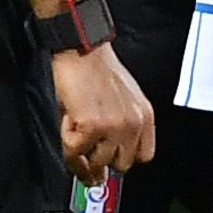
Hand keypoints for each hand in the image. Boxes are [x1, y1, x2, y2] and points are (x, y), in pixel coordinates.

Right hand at [53, 45, 155, 181]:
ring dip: (83, 149)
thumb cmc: (98, 68)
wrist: (82, 49)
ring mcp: (114, 127)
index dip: (122, 156)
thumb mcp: (124, 98)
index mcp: (145, 116)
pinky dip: (67, 141)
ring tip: (76, 123)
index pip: (143, 156)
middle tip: (86, 141)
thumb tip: (106, 159)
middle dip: (102, 156)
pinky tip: (68, 121)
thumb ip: (122, 127)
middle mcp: (134, 123)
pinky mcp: (92, 127)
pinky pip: (75, 152)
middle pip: (121, 164)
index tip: (110, 156)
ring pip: (98, 163)